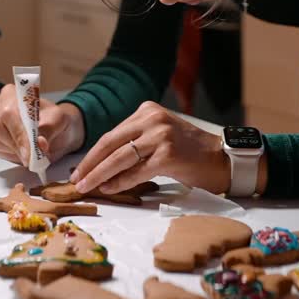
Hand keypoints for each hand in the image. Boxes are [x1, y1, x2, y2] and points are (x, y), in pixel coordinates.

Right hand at [0, 82, 84, 167]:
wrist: (54, 131)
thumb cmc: (54, 120)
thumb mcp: (58, 121)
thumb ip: (49, 130)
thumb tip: (39, 143)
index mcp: (13, 93)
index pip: (9, 113)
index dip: (18, 132)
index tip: (30, 150)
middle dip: (15, 144)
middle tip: (31, 157)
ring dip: (14, 151)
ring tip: (31, 154)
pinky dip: (9, 155)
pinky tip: (22, 153)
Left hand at [71, 100, 235, 195]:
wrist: (222, 159)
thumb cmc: (191, 152)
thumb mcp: (160, 137)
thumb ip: (135, 143)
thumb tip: (102, 165)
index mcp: (148, 110)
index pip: (112, 134)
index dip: (93, 154)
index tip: (80, 169)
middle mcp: (152, 118)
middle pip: (110, 143)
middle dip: (90, 164)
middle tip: (76, 180)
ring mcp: (161, 135)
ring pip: (119, 157)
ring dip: (99, 174)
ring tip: (86, 186)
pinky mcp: (168, 154)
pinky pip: (136, 171)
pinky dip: (120, 182)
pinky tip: (109, 188)